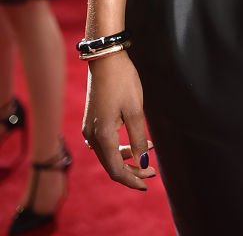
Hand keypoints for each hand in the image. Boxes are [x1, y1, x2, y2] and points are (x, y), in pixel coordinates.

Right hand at [82, 53, 156, 190]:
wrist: (106, 59)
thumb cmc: (122, 82)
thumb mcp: (135, 110)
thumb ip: (138, 138)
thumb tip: (142, 162)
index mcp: (102, 136)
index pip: (116, 170)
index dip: (132, 179)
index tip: (148, 183)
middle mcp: (91, 136)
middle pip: (111, 165)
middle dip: (132, 170)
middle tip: (152, 172)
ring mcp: (90, 129)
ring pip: (108, 154)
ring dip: (127, 157)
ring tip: (148, 151)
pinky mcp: (92, 121)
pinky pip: (105, 142)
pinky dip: (120, 146)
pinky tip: (135, 140)